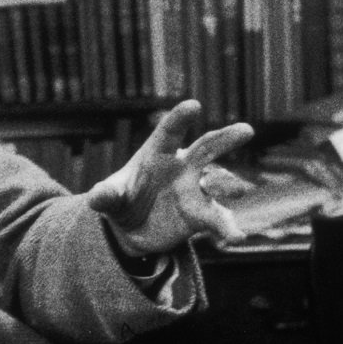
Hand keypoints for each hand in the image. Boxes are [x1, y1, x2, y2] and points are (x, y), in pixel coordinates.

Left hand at [87, 100, 256, 256]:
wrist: (132, 228)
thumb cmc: (121, 200)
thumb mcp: (109, 199)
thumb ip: (106, 196)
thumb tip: (96, 198)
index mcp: (158, 153)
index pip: (169, 132)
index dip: (180, 118)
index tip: (193, 106)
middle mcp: (182, 167)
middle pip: (206, 147)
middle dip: (226, 138)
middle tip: (246, 130)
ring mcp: (196, 190)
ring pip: (219, 183)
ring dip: (231, 185)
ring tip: (241, 190)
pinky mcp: (202, 214)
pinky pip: (218, 219)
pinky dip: (227, 227)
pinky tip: (235, 237)